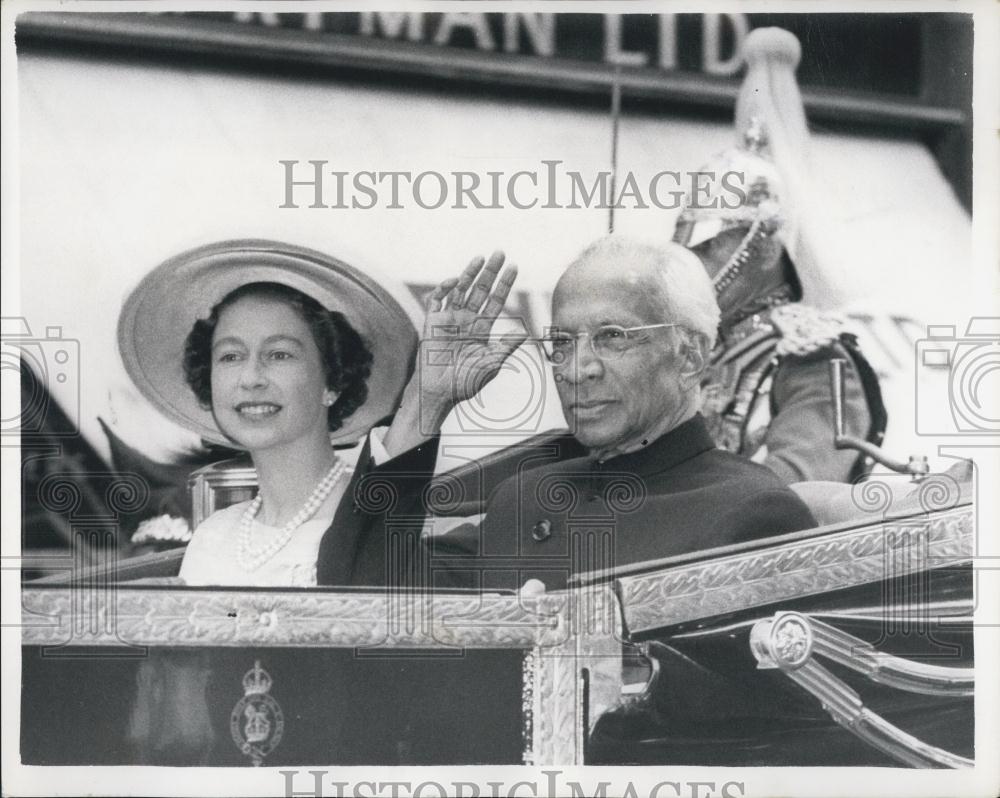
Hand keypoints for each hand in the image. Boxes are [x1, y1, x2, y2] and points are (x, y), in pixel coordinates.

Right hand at [418, 251, 526, 411]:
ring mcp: (449, 319)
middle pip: (480, 290)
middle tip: (500, 253)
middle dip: (490, 272)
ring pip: (460, 290)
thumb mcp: (492, 363)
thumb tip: (525, 332)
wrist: (441, 392)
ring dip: (470, 273)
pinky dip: (444, 288)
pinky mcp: (433, 322)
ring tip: (480, 257)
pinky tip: (455, 280)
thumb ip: (507, 346)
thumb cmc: (466, 382)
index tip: (514, 267)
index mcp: (481, 329)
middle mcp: (466, 321)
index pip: (496, 301)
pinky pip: (437, 300)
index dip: (504, 284)